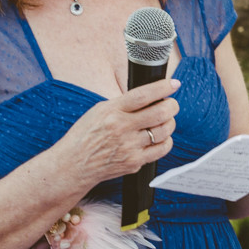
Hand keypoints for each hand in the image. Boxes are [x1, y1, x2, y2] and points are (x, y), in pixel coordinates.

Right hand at [60, 78, 179, 184]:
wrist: (74, 165)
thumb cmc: (86, 135)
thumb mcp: (99, 111)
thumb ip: (123, 104)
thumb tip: (150, 95)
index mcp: (112, 111)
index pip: (143, 95)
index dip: (163, 88)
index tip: (174, 84)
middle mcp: (122, 128)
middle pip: (160, 113)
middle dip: (172, 105)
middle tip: (172, 104)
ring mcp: (129, 147)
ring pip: (164, 131)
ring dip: (170, 122)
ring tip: (165, 120)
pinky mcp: (134, 162)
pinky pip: (162, 149)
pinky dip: (166, 140)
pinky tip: (160, 137)